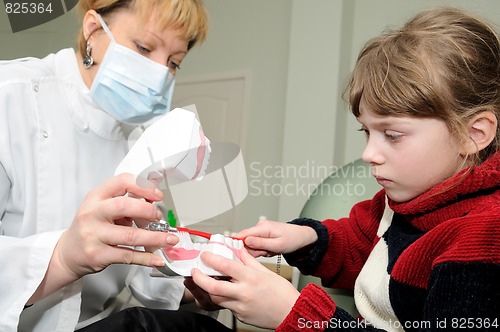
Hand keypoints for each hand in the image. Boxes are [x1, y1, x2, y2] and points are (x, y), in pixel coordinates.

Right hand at [57, 173, 178, 278]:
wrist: (67, 253)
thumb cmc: (90, 226)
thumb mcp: (101, 207)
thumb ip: (124, 202)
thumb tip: (154, 204)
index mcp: (95, 197)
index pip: (121, 182)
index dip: (143, 186)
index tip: (157, 195)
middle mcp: (92, 214)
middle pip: (125, 206)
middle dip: (148, 211)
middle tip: (159, 218)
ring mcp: (94, 235)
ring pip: (131, 235)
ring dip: (156, 238)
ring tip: (170, 239)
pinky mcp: (98, 255)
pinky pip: (128, 256)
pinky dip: (146, 258)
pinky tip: (157, 258)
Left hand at [190, 248, 299, 328]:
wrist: (291, 313)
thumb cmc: (282, 292)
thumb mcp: (266, 272)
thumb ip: (249, 261)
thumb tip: (239, 250)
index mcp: (251, 278)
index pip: (225, 266)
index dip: (211, 259)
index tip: (205, 255)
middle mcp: (244, 292)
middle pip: (213, 286)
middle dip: (199, 278)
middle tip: (194, 271)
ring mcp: (241, 306)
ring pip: (217, 298)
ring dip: (209, 290)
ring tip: (206, 281)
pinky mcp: (240, 316)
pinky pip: (227, 306)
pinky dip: (224, 298)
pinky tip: (226, 293)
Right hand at [235, 219, 317, 257]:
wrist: (302, 237)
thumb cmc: (293, 240)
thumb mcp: (278, 245)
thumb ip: (261, 243)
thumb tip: (246, 241)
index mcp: (263, 228)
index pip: (242, 234)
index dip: (233, 242)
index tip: (226, 250)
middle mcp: (260, 227)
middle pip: (245, 241)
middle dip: (251, 251)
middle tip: (263, 254)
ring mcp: (260, 231)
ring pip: (250, 244)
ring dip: (257, 251)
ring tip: (269, 252)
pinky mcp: (262, 235)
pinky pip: (256, 245)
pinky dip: (260, 250)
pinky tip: (268, 251)